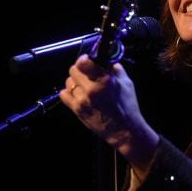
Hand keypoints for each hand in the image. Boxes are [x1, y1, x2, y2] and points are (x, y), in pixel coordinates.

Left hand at [59, 54, 158, 173]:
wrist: (124, 131)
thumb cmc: (128, 106)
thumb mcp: (127, 83)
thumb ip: (115, 69)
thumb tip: (107, 60)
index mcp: (104, 80)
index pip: (83, 62)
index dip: (84, 59)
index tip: (87, 60)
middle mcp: (91, 89)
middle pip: (73, 70)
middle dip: (80, 70)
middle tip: (87, 74)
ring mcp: (82, 100)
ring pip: (68, 82)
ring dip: (75, 81)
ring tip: (83, 85)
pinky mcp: (77, 110)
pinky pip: (64, 94)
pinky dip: (69, 92)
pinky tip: (78, 94)